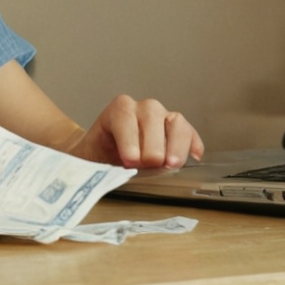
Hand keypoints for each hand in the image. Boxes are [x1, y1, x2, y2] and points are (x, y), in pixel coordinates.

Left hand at [67, 96, 203, 168]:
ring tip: (171, 165)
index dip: (128, 138)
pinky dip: (193, 144)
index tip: (130, 160)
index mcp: (118, 109)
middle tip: (148, 165)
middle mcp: (142, 108)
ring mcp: (162, 117)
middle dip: (151, 144)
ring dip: (176, 144)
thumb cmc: (97, 155)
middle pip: (153, 117)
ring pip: (175, 122)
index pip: (125, 115)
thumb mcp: (90, 158)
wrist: (101, 154)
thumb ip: (97, 163)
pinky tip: (195, 157)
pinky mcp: (177, 130)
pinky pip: (189, 132)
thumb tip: (103, 176)